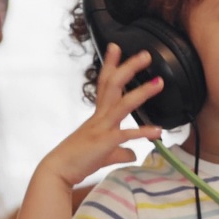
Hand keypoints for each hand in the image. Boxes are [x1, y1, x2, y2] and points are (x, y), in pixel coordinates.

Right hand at [38, 44, 163, 188]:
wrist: (59, 171)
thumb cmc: (78, 159)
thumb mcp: (104, 153)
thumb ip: (121, 151)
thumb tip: (133, 153)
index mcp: (98, 114)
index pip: (105, 83)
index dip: (111, 64)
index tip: (116, 47)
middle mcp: (100, 116)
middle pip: (114, 84)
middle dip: (129, 67)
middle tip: (146, 54)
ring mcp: (102, 127)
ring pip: (123, 103)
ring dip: (142, 92)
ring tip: (158, 82)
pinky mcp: (105, 142)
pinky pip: (127, 134)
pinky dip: (143, 132)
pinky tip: (158, 131)